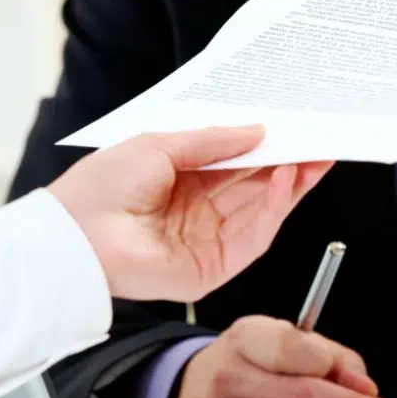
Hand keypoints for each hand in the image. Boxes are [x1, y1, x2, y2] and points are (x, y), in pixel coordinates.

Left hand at [48, 126, 331, 302]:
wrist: (75, 237)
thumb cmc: (102, 187)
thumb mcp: (160, 145)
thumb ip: (213, 139)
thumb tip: (258, 130)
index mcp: (184, 179)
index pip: (240, 163)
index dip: (270, 147)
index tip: (298, 130)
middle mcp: (200, 210)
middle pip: (258, 187)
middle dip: (291, 165)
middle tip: (321, 143)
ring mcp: (209, 239)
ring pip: (264, 210)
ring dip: (291, 185)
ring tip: (313, 158)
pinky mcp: (214, 267)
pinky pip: (255, 237)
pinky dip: (275, 209)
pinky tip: (285, 182)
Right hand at [176, 315, 391, 397]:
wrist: (195, 387)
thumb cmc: (252, 362)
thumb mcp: (287, 342)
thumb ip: (334, 358)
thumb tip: (363, 388)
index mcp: (246, 338)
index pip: (290, 348)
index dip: (330, 366)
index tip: (362, 385)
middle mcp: (227, 375)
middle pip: (298, 397)